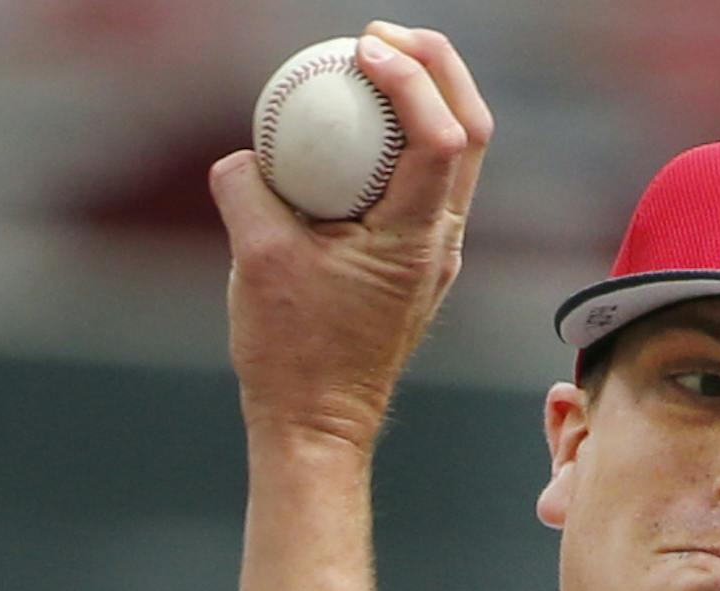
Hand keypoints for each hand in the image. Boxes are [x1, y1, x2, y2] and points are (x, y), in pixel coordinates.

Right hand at [209, 22, 493, 450]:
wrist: (317, 424)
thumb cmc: (292, 353)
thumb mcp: (255, 257)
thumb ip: (249, 185)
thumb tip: (250, 150)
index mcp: (416, 240)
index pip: (444, 137)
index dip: (412, 76)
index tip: (361, 49)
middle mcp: (440, 243)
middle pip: (470, 131)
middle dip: (436, 65)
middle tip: (378, 35)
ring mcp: (433, 253)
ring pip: (453, 156)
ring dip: (423, 98)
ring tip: (369, 63)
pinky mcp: (413, 261)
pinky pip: (418, 183)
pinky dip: (398, 139)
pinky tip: (352, 125)